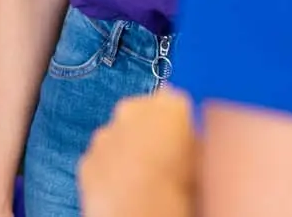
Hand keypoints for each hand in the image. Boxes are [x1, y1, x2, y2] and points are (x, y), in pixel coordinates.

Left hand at [79, 89, 198, 216]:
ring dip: (132, 148)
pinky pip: (104, 157)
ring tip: (147, 179)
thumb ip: (198, 146)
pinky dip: (113, 168)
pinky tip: (126, 190)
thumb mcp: (205, 166)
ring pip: (121, 134)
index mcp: (167, 107)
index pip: (177, 101)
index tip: (188, 143)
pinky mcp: (86, 159)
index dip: (183, 123)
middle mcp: (130, 111)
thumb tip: (194, 146)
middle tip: (169, 161)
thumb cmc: (179, 191)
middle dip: (154, 131)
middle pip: (145, 112)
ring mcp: (104, 134)